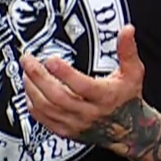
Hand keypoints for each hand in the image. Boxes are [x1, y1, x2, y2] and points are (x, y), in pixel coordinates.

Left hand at [20, 26, 145, 144]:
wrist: (129, 131)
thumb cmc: (127, 98)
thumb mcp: (133, 73)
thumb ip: (127, 50)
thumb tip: (127, 30)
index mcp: (104, 97)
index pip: (82, 86)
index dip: (65, 73)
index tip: (50, 59)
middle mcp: (89, 113)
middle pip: (58, 97)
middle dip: (39, 77)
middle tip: (27, 61)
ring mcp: (76, 124)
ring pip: (47, 108)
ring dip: (33, 89)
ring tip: (26, 72)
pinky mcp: (67, 131)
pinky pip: (44, 120)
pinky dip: (33, 105)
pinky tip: (29, 91)